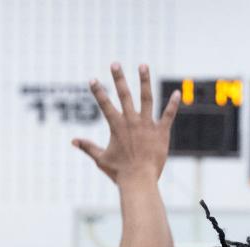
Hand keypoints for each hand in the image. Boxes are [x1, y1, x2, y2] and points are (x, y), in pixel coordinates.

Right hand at [73, 63, 179, 182]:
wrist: (139, 180)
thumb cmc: (119, 172)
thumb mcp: (100, 159)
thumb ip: (87, 147)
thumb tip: (73, 141)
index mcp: (116, 126)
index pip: (104, 104)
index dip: (97, 91)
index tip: (93, 79)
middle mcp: (131, 121)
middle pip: (124, 95)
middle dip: (118, 78)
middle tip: (115, 63)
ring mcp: (147, 125)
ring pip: (146, 98)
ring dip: (144, 81)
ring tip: (143, 65)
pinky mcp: (161, 132)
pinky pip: (168, 115)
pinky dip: (173, 104)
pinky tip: (177, 93)